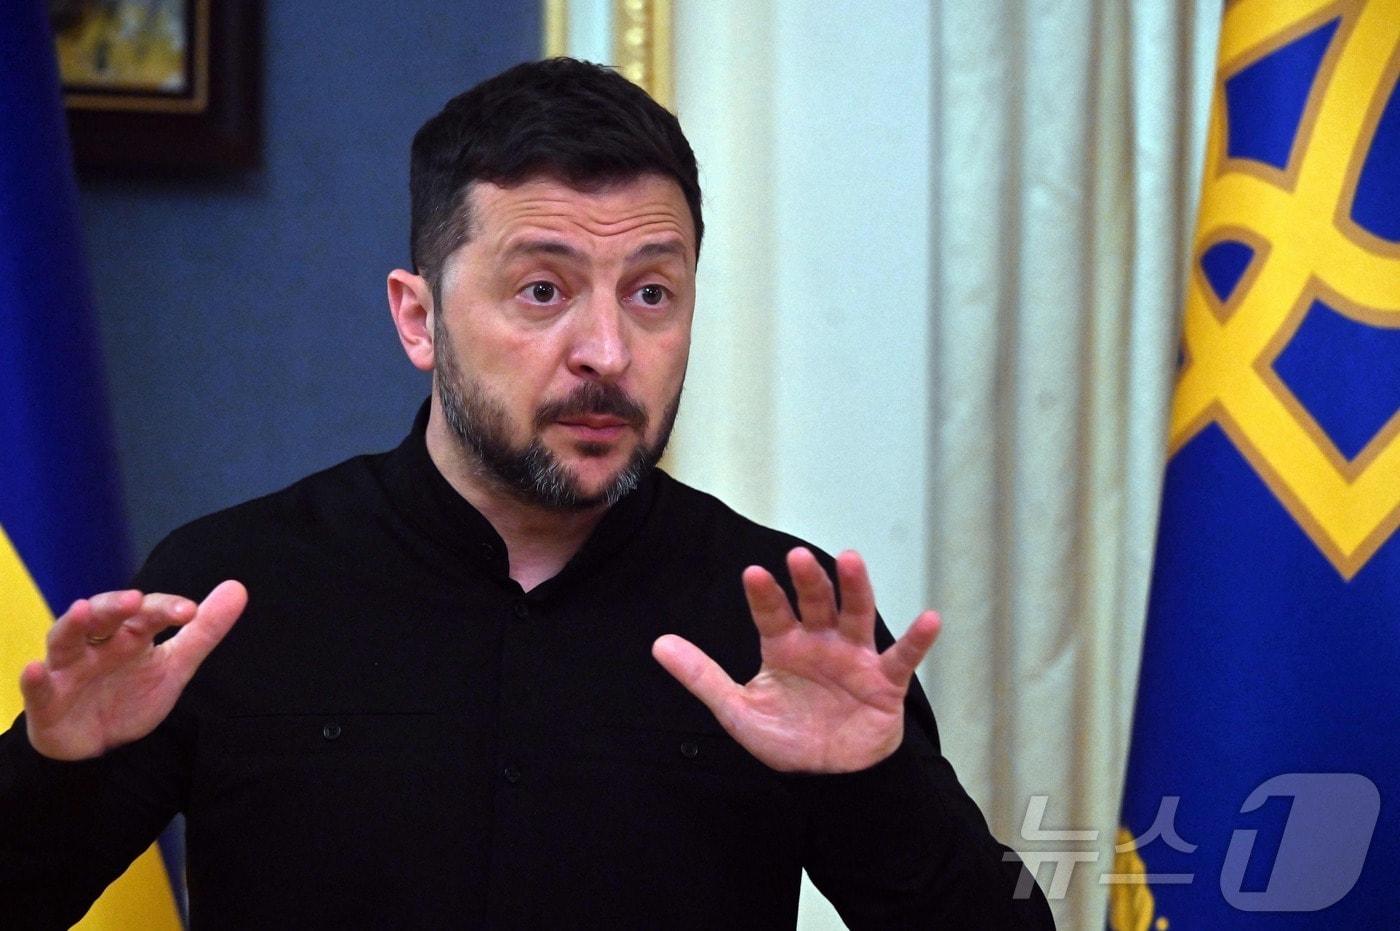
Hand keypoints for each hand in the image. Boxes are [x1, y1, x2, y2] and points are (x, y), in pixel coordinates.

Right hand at [19, 581, 246, 760]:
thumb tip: (238, 588)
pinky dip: (34, 678)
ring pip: (65, 640)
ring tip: (83, 611)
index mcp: (129, 634)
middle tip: (134, 600)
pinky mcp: (47, 700)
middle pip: (102, 617)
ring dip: (73, 625)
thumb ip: (204, 630)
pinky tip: (33, 668)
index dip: (166, 608)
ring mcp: (68, 669)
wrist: (99, 746)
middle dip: (116, 606)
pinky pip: (37, 687)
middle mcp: (97, 644)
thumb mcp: (175, 665)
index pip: (147, 613)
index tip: (190, 611)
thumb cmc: (132, 695)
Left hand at [652, 548, 938, 773]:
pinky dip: (917, 639)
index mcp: (784, 647)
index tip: (753, 573)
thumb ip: (701, 676)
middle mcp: (820, 643)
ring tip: (851, 559)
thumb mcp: (737, 711)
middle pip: (815, 604)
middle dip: (808, 581)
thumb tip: (658, 645)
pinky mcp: (885, 682)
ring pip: (856, 615)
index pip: (772, 614)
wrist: (828, 779)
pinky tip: (930, 619)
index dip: (764, 595)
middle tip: (798, 557)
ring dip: (854, 588)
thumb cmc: (785, 739)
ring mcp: (855, 658)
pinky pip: (903, 657)